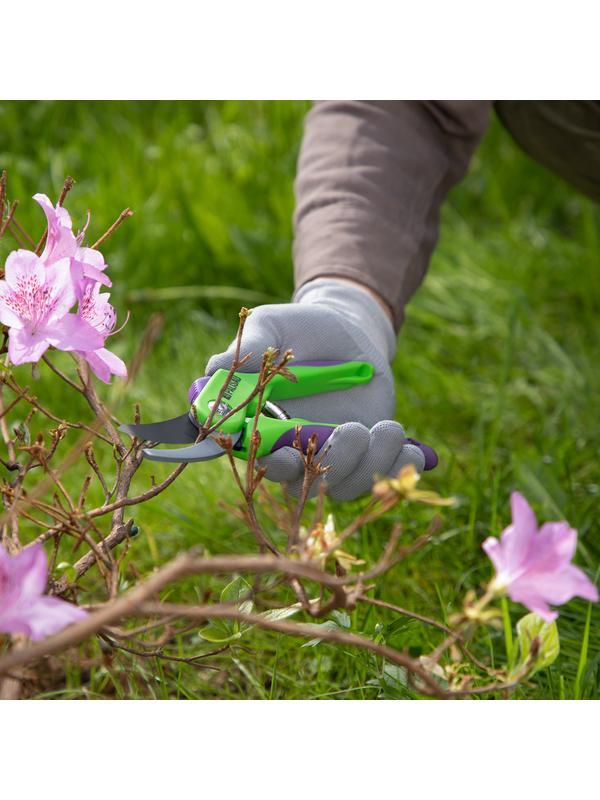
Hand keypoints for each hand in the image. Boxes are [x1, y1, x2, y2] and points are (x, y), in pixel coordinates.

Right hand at [206, 279, 433, 499]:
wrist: (347, 329)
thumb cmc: (300, 328)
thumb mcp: (273, 327)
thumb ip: (248, 349)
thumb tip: (214, 369)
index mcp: (266, 428)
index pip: (264, 462)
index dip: (276, 466)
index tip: (290, 455)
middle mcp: (299, 450)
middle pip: (308, 485)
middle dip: (334, 465)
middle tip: (352, 429)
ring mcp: (336, 454)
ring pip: (347, 485)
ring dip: (371, 465)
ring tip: (388, 428)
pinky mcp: (370, 450)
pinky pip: (382, 474)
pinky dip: (399, 468)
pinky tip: (412, 449)